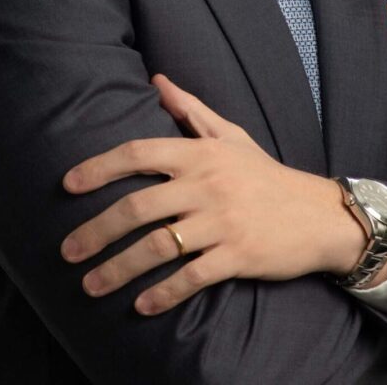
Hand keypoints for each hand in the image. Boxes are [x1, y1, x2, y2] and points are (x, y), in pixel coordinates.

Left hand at [60, 74, 365, 315]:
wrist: (319, 214)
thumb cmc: (266, 175)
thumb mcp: (231, 136)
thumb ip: (191, 110)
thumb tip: (157, 80)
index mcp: (201, 153)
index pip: (139, 154)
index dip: (100, 167)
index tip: (67, 185)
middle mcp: (208, 184)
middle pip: (139, 206)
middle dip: (97, 230)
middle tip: (68, 251)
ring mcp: (223, 221)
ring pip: (159, 246)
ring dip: (119, 269)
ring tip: (91, 285)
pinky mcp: (238, 255)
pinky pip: (192, 276)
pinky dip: (164, 293)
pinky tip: (141, 305)